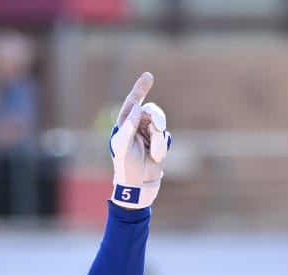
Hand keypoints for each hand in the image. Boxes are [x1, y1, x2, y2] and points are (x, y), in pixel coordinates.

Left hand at [107, 72, 171, 208]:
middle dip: (156, 117)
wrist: (138, 186)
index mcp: (124, 124)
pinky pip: (165, 138)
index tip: (149, 75)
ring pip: (160, 124)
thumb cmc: (125, 166)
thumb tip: (139, 106)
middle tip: (159, 126)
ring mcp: (149, 134)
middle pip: (151, 111)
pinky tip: (155, 159)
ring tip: (154, 154)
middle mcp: (137, 126)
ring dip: (159, 138)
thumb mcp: (122, 145)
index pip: (133, 102)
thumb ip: (129, 125)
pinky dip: (162, 148)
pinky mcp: (159, 143)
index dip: (140, 88)